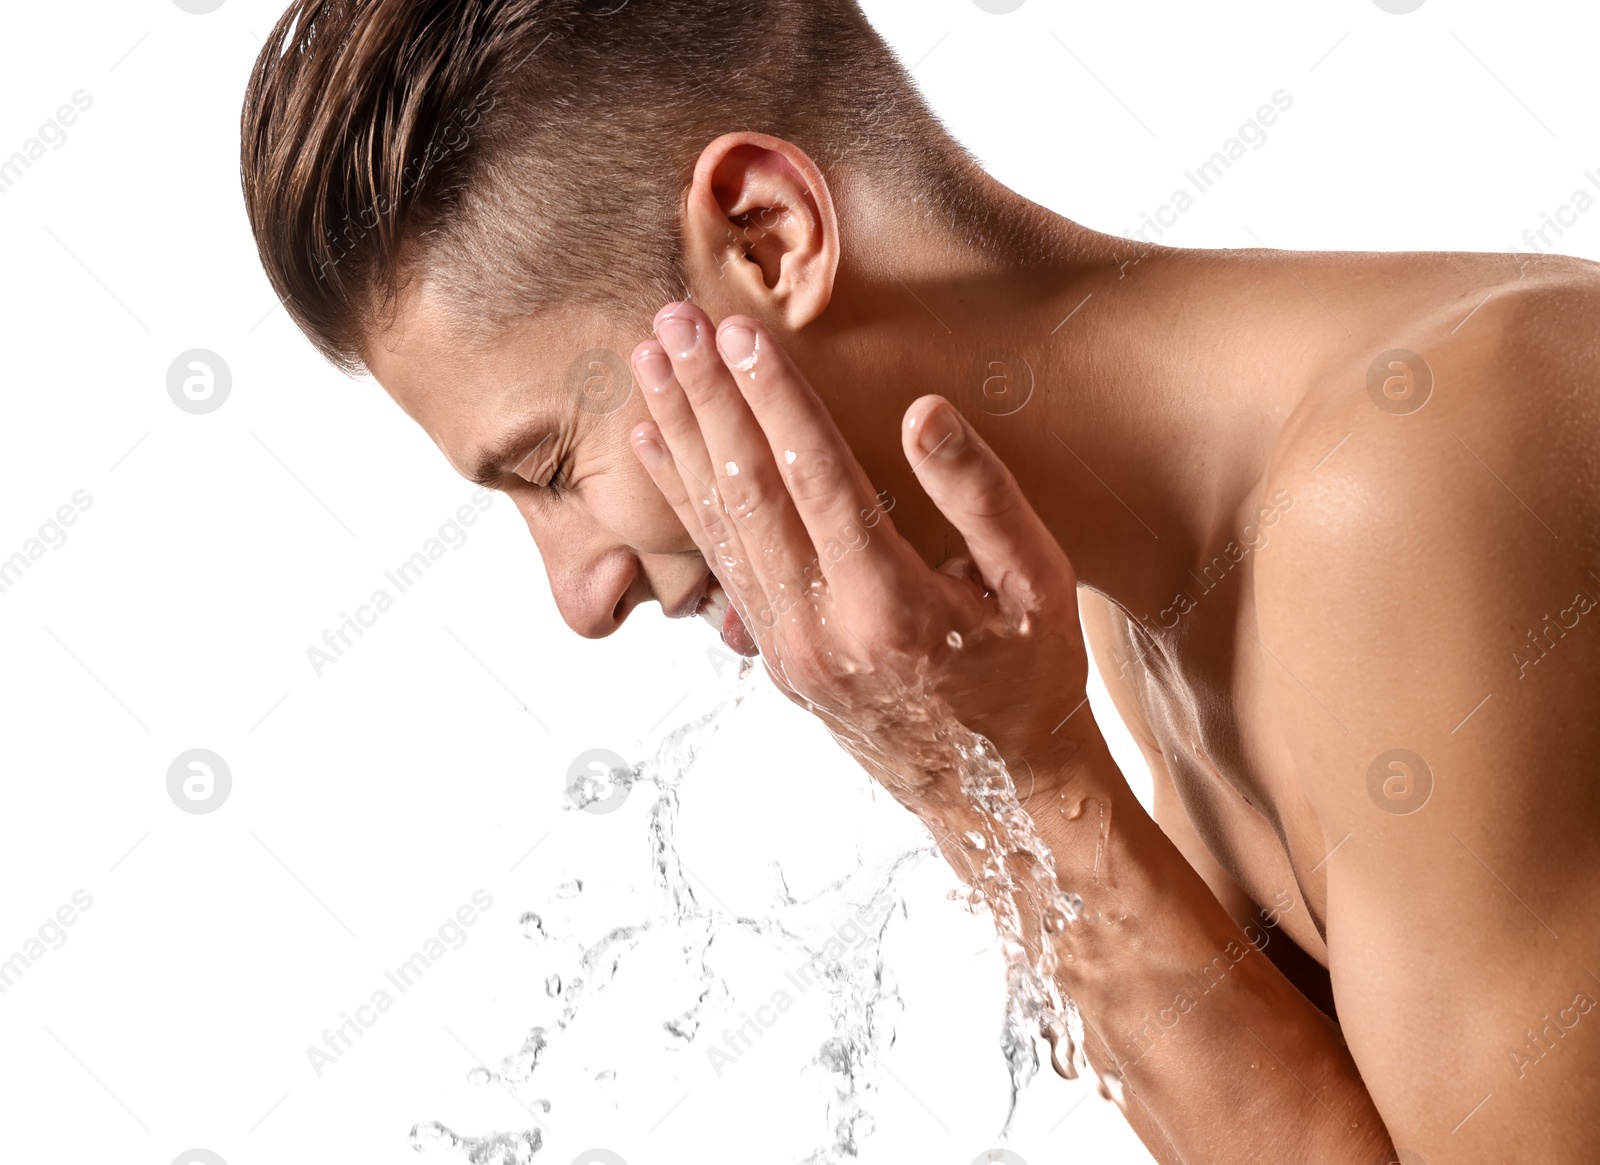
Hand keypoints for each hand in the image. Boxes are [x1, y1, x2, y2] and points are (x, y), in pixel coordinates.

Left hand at [629, 303, 1099, 818]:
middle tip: (671, 319)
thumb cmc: (1030, 679)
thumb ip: (982, 497)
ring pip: (720, 525)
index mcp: (889, 608)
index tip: (739, 331)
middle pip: (747, 493)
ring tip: (648, 360)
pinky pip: (720, 564)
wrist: (998, 797)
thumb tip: (924, 415)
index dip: (775, 398)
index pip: (815, 477)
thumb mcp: (1039, 586)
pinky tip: (657, 443)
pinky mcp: (775, 659)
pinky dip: (685, 499)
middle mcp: (821, 632)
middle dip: (707, 398)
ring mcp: (788, 651)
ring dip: (682, 436)